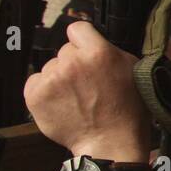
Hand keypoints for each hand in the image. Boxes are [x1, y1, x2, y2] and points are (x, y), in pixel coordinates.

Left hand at [24, 22, 150, 158]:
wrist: (110, 141)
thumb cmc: (126, 111)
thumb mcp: (134, 71)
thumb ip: (113, 51)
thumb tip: (98, 40)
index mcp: (99, 52)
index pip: (77, 28)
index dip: (82, 40)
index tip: (86, 51)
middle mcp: (73, 62)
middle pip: (65, 51)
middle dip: (74, 63)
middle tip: (87, 84)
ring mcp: (52, 78)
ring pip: (51, 67)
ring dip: (60, 79)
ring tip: (76, 98)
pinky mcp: (36, 94)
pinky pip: (36, 82)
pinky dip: (45, 91)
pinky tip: (62, 103)